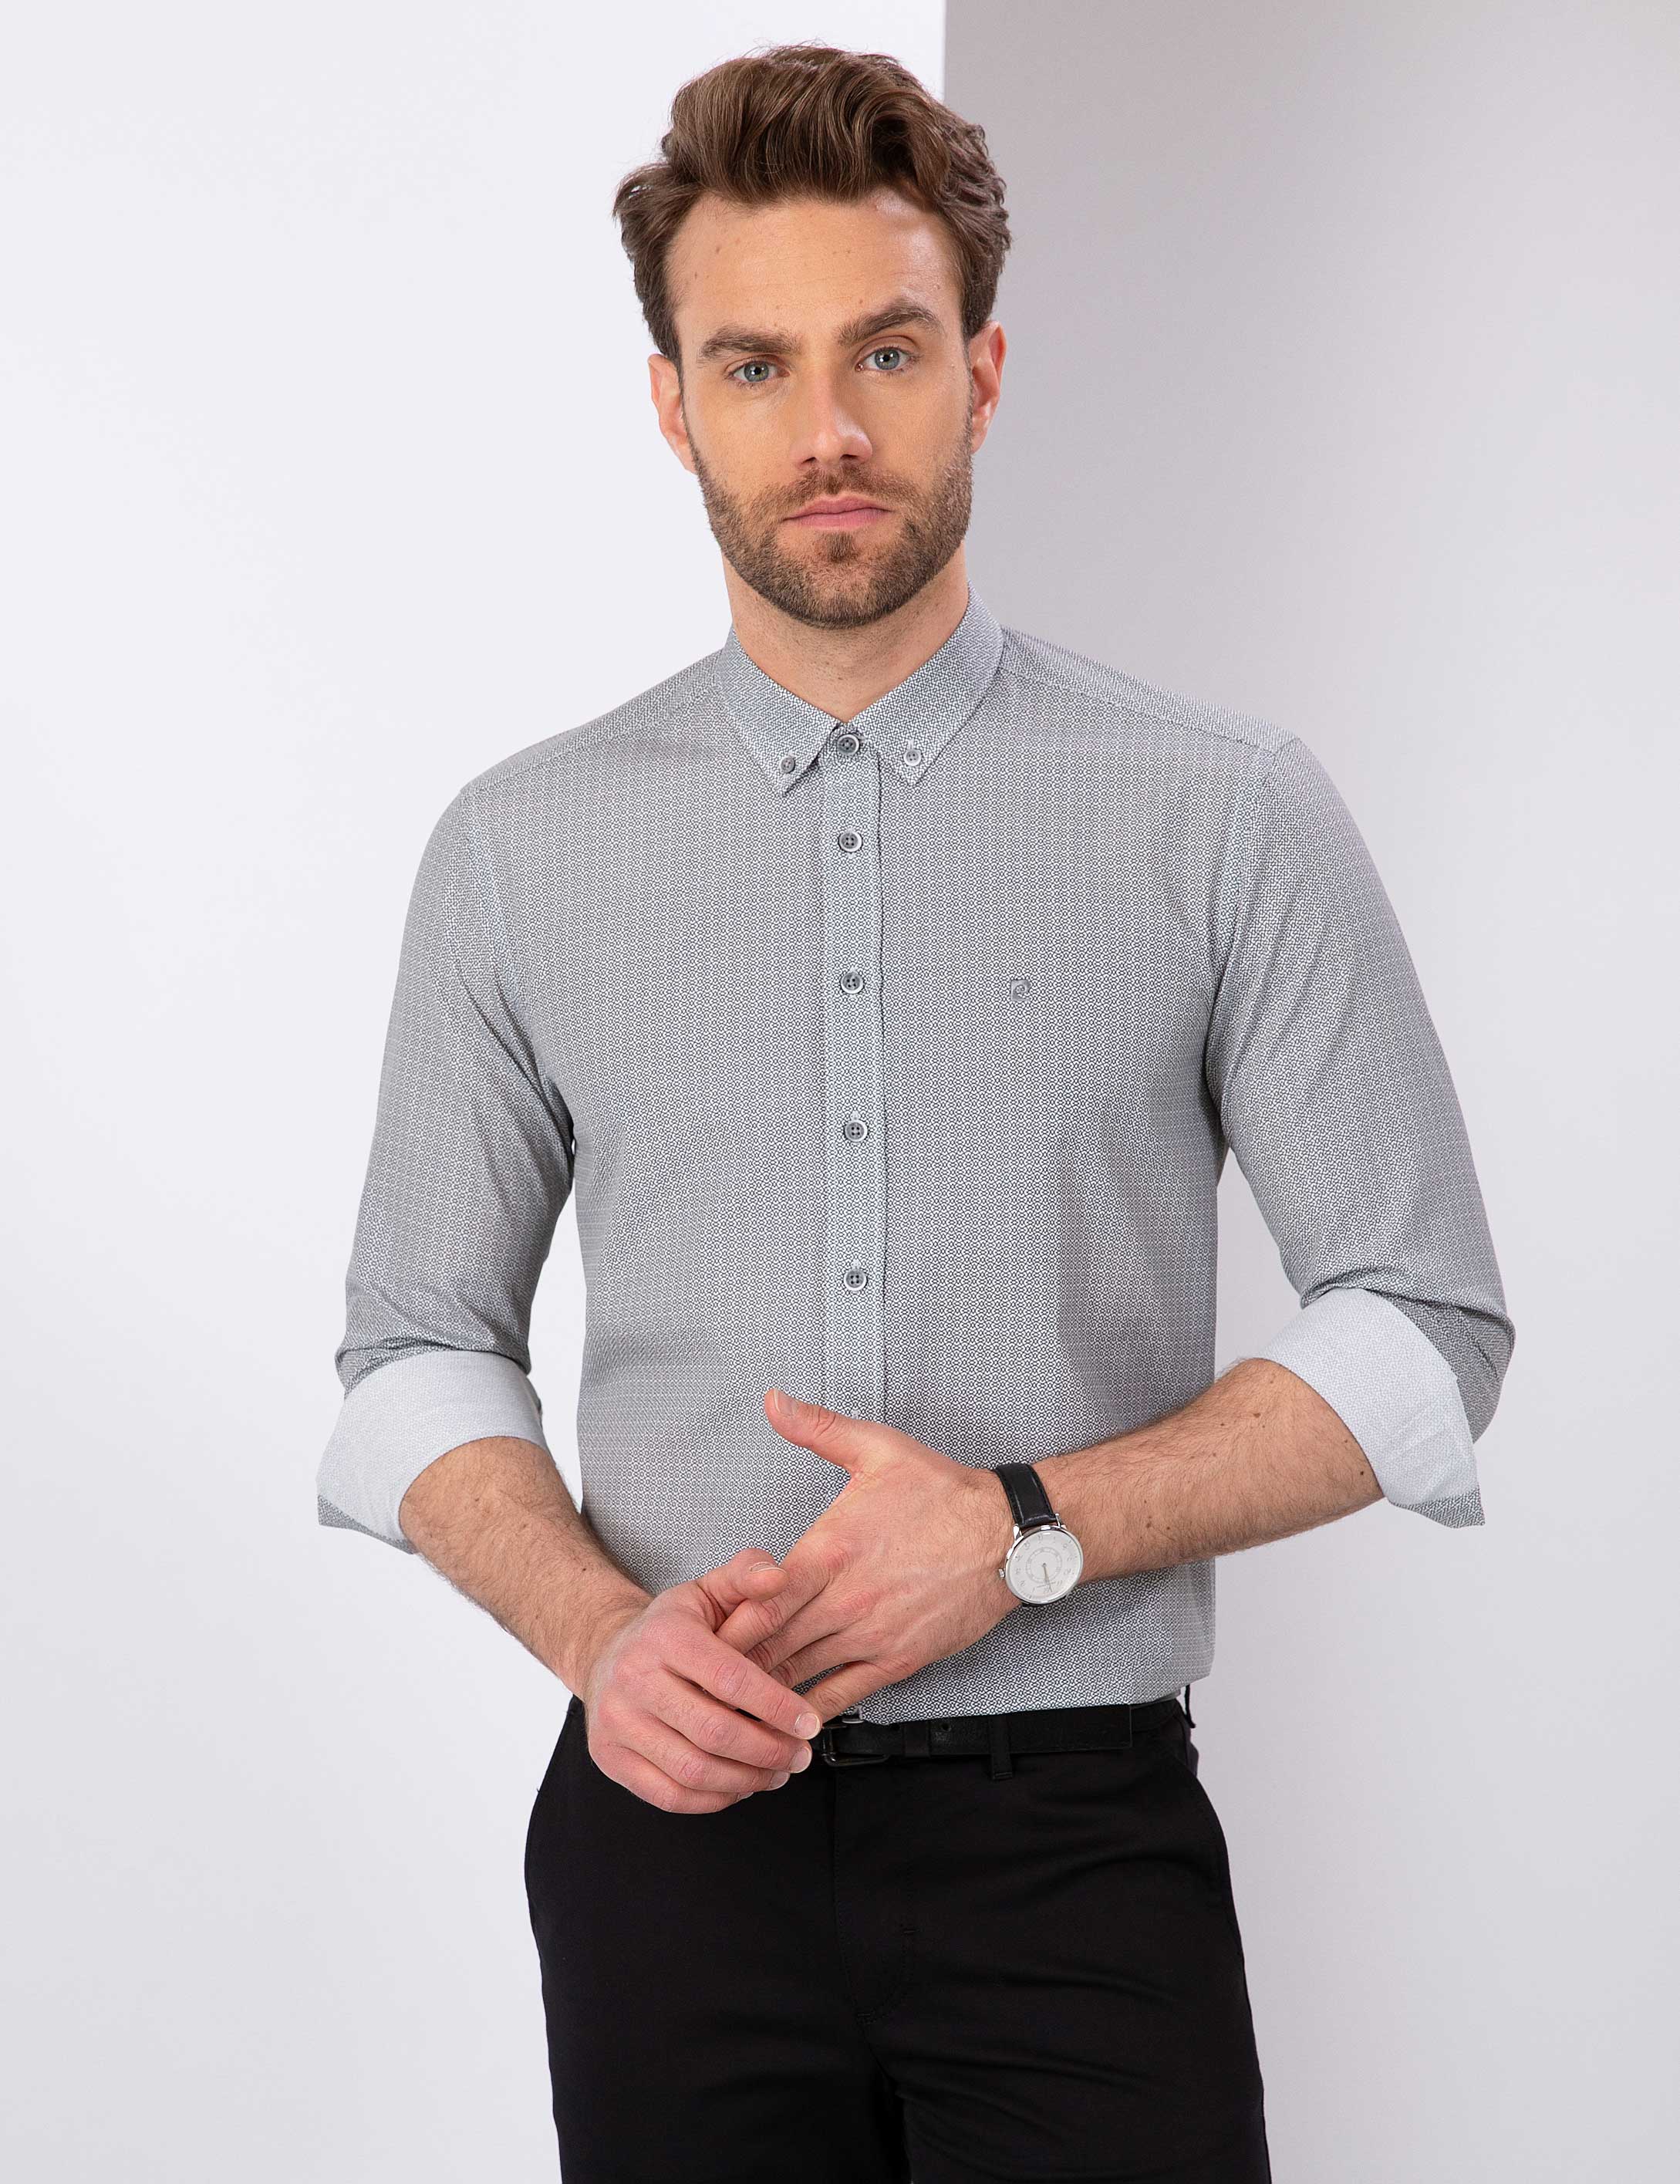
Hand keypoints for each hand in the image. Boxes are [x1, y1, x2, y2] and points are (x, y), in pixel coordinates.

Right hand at [579, 1548, 824, 1813]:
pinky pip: (670, 1796)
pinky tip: (739, 1784)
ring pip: (693, 1771)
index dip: (777, 1706)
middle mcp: (634, 1680)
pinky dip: (714, 1800)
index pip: (729, 1679)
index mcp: (665, 1636)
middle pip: (714, 1732)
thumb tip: (778, 1577)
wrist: (606, 1653)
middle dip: (768, 1750)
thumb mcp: (708, 1590)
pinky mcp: (611, 1758)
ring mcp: (618, 1723)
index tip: (809, 1723)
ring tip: (777, 1771)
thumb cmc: (670, 1628)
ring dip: (747, 1779)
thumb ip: (748, 1575)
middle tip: (799, 1755)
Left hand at [712, 1390, 1019, 1720]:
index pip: (764, 1595)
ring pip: (803, 1671)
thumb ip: (817, 1427)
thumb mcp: (877, 1448)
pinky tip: (789, 1718)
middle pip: (774, 1640)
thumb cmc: (945, 1495)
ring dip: (765, 1687)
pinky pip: (845, 1693)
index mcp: (833, 1548)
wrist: (1007, 1537)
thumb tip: (774, 1401)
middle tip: (702, 1674)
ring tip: (730, 1701)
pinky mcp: (898, 1660)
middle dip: (736, 1659)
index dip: (729, 1619)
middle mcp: (847, 1598)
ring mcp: (872, 1634)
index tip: (703, 1631)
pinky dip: (812, 1708)